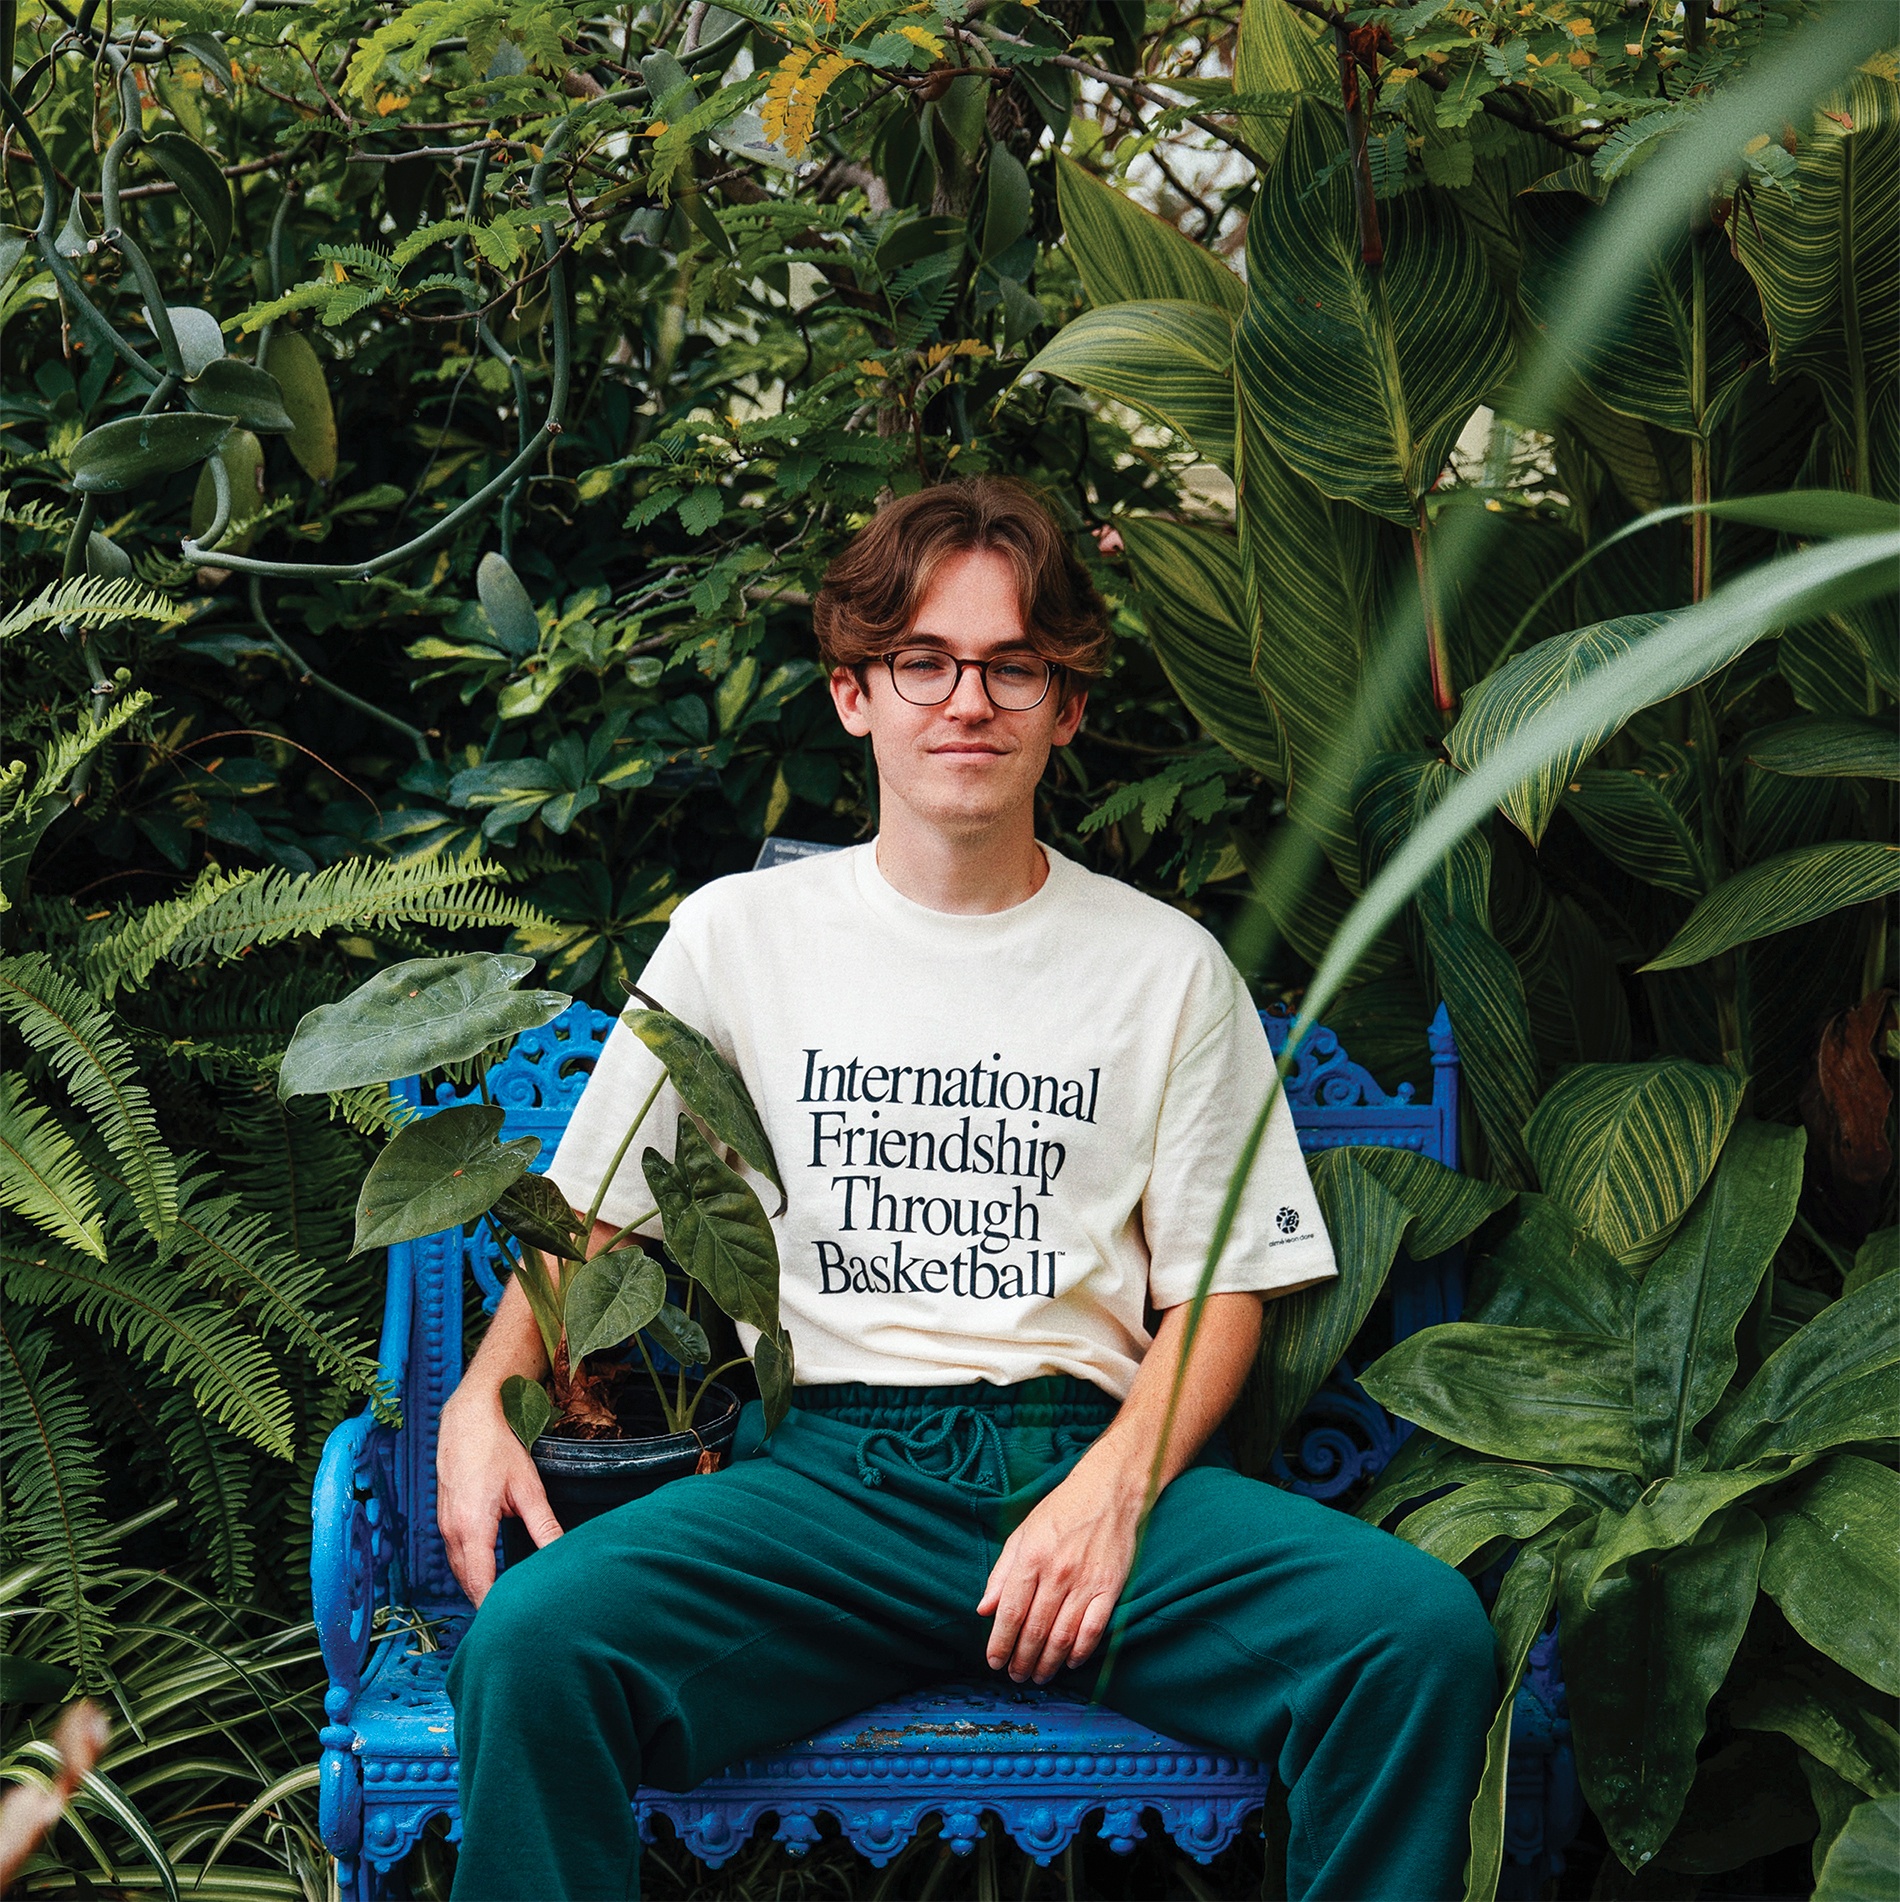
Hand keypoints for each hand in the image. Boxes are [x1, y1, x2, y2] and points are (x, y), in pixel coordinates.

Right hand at [437, 1387, 561, 1605]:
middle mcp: (451, 1531)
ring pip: (460, 1570)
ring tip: (502, 1608)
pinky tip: (488, 1577)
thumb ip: (544, 1525)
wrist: (468, 1417)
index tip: (513, 1626)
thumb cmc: (496, 1446)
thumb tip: (561, 1553)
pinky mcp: (445, 1518)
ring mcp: (444, 1525)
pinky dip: (470, 1570)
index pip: (480, 1584)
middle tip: (513, 1624)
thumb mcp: (527, 1487)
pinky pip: (456, 1555)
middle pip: (467, 1582)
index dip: (495, 1607)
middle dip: (487, 1603)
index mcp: (471, 1527)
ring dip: (477, 1588)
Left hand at [977, 1452, 1143, 1684]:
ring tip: (1038, 1676)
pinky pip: (1094, 1630)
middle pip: (1035, 1630)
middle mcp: (1057, 1573)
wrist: (1108, 1491)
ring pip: (1062, 1636)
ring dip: (1047, 1663)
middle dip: (1022, 1659)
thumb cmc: (1061, 1510)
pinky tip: (1069, 1662)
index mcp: (1031, 1557)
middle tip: (1015, 1676)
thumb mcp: (1022, 1533)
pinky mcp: (1110, 1588)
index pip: (1010, 1611)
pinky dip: (1080, 1652)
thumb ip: (1002, 1572)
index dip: (999, 1642)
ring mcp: (1086, 1582)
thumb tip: (983, 1608)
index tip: (993, 1662)